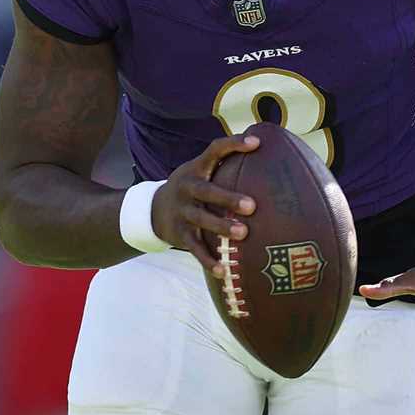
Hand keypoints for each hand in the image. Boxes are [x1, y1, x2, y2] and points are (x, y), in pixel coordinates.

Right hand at [151, 134, 258, 278]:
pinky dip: (208, 260)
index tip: (256, 143)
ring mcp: (182, 212)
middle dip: (228, 198)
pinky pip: (195, 248)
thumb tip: (263, 147)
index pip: (215, 150)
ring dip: (221, 227)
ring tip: (243, 234)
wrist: (152, 210)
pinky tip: (224, 271)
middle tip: (252, 206)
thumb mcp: (200, 170)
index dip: (233, 145)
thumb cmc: (191, 188)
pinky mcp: (180, 234)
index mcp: (196, 169)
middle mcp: (187, 188)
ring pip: (202, 220)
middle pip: (207, 192)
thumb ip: (225, 163)